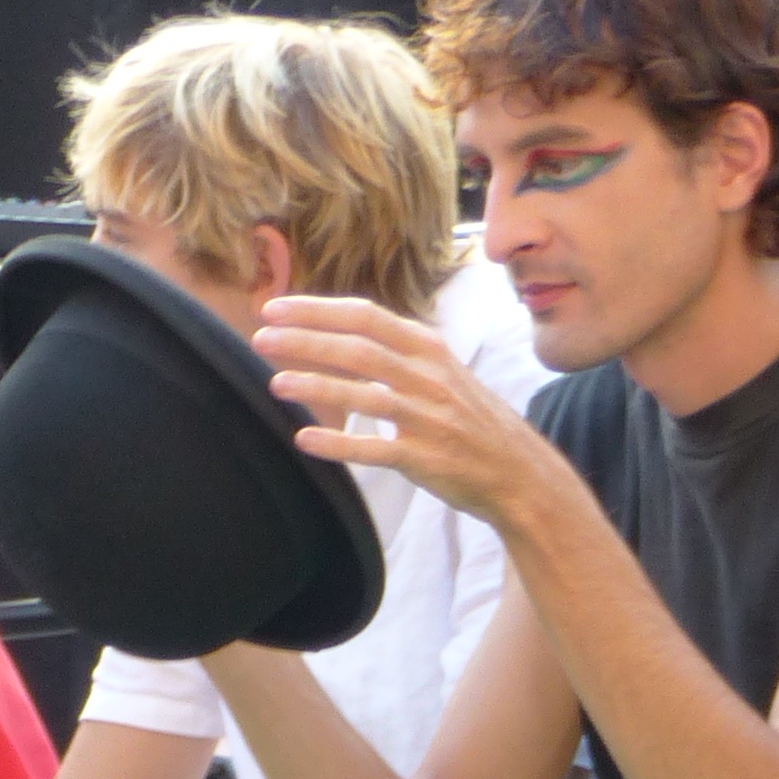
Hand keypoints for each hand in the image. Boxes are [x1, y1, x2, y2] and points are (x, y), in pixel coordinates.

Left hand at [253, 295, 550, 524]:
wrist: (517, 471)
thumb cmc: (471, 420)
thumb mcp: (443, 371)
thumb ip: (400, 353)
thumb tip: (347, 336)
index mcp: (429, 348)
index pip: (366, 317)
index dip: (318, 310)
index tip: (277, 307)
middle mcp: (428, 376)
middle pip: (359, 348)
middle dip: (306, 339)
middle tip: (261, 337)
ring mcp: (427, 417)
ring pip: (364, 393)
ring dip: (316, 385)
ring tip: (274, 382)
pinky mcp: (425, 458)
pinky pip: (375, 448)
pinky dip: (339, 443)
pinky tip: (305, 438)